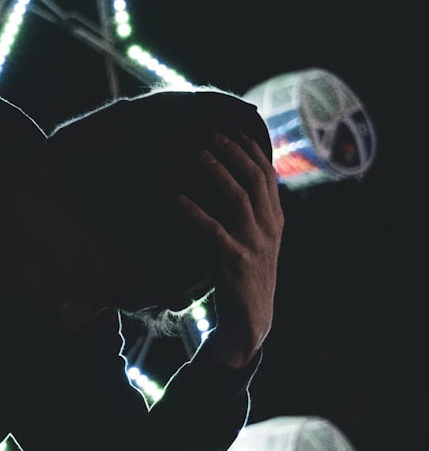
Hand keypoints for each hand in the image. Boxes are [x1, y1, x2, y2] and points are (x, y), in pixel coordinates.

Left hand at [178, 131, 283, 367]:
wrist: (250, 322)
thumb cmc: (245, 275)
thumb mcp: (254, 240)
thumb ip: (248, 212)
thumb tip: (229, 179)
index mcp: (274, 220)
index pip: (267, 175)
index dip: (251, 149)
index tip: (232, 129)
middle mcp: (269, 228)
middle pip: (255, 179)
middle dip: (235, 152)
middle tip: (212, 134)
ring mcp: (254, 244)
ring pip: (239, 198)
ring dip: (219, 172)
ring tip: (199, 154)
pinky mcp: (234, 262)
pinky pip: (212, 231)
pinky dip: (193, 212)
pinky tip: (175, 199)